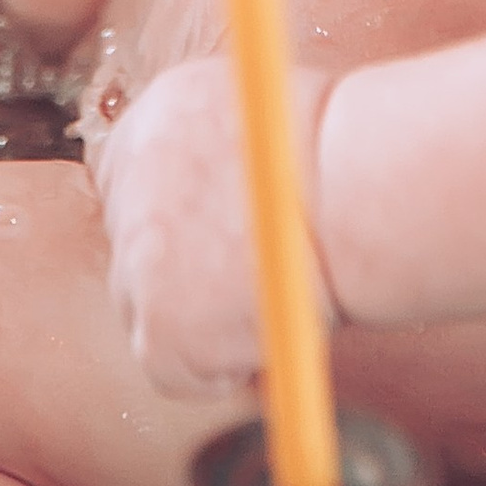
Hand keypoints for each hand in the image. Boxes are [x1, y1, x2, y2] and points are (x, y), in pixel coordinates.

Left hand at [97, 55, 332, 397]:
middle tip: (241, 281)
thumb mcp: (261, 116)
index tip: (204, 237)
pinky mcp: (158, 328)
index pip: (125, 176)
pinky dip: (218, 368)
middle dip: (176, 271)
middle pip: (128, 247)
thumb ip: (217, 151)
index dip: (169, 214)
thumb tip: (213, 196)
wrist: (360, 191)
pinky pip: (173, 369)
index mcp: (155, 120)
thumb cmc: (342, 153)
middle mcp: (129, 185)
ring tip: (268, 299)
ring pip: (146, 309)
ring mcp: (136, 259)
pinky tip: (267, 331)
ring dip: (198, 318)